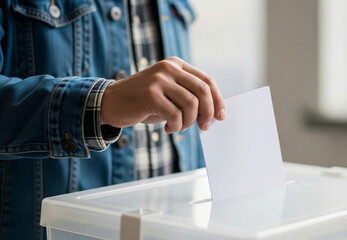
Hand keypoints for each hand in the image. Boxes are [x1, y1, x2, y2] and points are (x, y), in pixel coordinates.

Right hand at [101, 57, 225, 132]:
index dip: (218, 100)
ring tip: (179, 127)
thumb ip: (188, 95)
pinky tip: (168, 129)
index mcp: (176, 64)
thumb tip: (214, 113)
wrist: (110, 102)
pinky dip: (176, 126)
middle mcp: (169, 68)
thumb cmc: (143, 101)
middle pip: (203, 91)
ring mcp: (159, 80)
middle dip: (208, 113)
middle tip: (204, 127)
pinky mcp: (150, 95)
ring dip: (189, 122)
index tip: (221, 117)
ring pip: (191, 105)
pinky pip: (175, 115)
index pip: (207, 81)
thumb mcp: (168, 92)